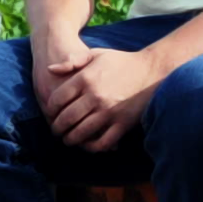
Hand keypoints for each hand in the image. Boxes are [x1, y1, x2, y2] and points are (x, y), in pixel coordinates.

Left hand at [44, 42, 160, 151]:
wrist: (152, 70)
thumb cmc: (122, 61)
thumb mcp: (96, 54)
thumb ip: (72, 61)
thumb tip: (50, 70)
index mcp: (85, 78)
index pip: (58, 99)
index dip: (50, 109)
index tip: (51, 113)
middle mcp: (95, 96)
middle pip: (66, 118)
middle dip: (57, 128)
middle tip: (56, 131)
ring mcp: (109, 112)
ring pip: (81, 133)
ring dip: (70, 140)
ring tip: (68, 140)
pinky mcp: (122, 123)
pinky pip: (103, 142)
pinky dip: (92, 148)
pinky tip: (88, 145)